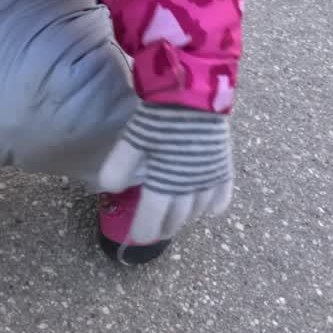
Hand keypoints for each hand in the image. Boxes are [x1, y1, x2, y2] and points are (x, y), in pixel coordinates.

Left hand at [98, 103, 233, 244]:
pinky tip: (209, 211)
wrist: (195, 94)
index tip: (137, 238)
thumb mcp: (132, 141)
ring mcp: (209, 179)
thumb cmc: (160, 118)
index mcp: (163, 184)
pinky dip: (214, 206)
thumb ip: (118, 168)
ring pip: (198, 211)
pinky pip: (222, 196)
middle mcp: (189, 187)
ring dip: (186, 219)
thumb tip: (109, 189)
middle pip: (176, 218)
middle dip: (164, 228)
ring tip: (176, 220)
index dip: (144, 231)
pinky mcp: (223, 166)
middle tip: (155, 231)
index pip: (152, 219)